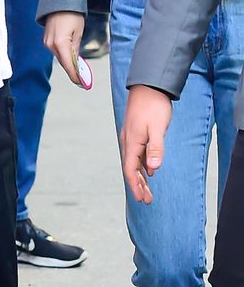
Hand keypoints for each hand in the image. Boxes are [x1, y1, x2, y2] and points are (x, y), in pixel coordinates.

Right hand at [43, 11, 86, 84]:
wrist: (59, 2)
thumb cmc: (71, 13)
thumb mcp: (78, 32)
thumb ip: (76, 48)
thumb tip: (76, 61)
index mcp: (60, 43)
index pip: (68, 64)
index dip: (75, 75)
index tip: (81, 83)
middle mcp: (50, 44)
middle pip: (63, 62)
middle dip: (73, 71)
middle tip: (82, 79)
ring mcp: (47, 42)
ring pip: (59, 57)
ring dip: (68, 63)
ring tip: (79, 71)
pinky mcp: (47, 39)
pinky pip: (56, 51)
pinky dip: (64, 56)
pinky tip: (71, 59)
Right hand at [120, 84, 172, 203]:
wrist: (149, 86)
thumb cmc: (154, 106)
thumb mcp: (158, 128)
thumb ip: (156, 148)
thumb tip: (153, 168)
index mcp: (132, 142)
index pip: (130, 170)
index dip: (135, 186)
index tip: (141, 199)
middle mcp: (128, 142)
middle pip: (131, 169)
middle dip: (138, 186)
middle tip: (146, 200)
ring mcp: (131, 137)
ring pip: (133, 162)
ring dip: (140, 177)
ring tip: (147, 191)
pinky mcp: (136, 133)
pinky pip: (137, 155)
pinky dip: (142, 166)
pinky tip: (149, 170)